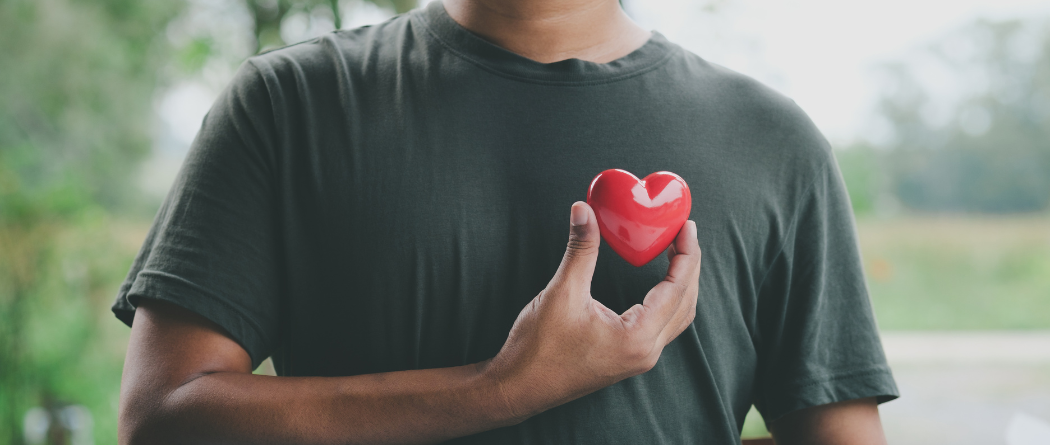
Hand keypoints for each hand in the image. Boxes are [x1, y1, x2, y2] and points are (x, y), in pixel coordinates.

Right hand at [481, 201, 701, 421]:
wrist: (518, 388)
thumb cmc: (538, 349)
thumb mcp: (562, 293)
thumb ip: (580, 250)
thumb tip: (584, 210)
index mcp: (637, 338)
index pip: (677, 289)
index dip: (686, 254)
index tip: (687, 226)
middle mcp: (646, 352)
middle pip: (685, 303)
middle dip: (689, 266)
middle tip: (684, 233)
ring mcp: (638, 359)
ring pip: (677, 318)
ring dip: (682, 285)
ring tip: (676, 253)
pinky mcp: (627, 359)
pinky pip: (662, 327)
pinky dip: (668, 301)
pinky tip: (658, 283)